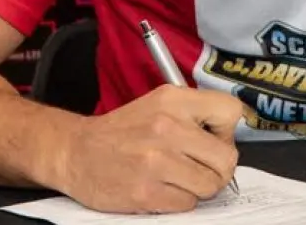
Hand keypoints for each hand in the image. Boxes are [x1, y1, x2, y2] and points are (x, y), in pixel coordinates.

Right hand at [52, 84, 244, 213]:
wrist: (75, 152)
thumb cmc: (120, 132)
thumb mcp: (158, 105)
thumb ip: (194, 114)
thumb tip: (228, 136)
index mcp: (173, 101)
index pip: (230, 111)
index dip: (227, 131)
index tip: (216, 139)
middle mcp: (167, 127)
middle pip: (226, 158)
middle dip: (218, 168)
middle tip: (201, 167)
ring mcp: (156, 161)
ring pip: (210, 184)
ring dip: (199, 187)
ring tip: (178, 178)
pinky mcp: (146, 191)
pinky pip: (188, 204)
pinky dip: (180, 201)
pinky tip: (163, 188)